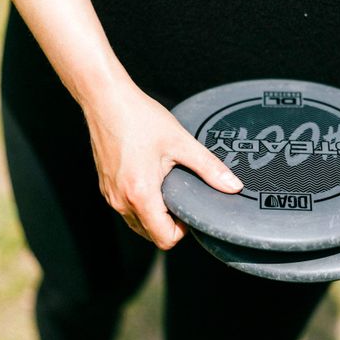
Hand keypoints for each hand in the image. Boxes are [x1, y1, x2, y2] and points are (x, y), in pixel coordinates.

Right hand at [82, 80, 242, 249]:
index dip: (182, 231)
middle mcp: (121, 200)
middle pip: (150, 235)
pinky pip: (125, 208)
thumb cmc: (140, 118)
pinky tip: (150, 180)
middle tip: (180, 197)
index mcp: (141, 194)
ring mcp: (110, 195)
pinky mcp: (105, 186)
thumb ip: (209, 168)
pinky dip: (140, 204)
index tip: (188, 209)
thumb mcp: (181, 142)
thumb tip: (233, 186)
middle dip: (168, 224)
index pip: (164, 239)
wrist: (105, 100)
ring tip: (165, 188)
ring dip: (154, 215)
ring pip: (136, 224)